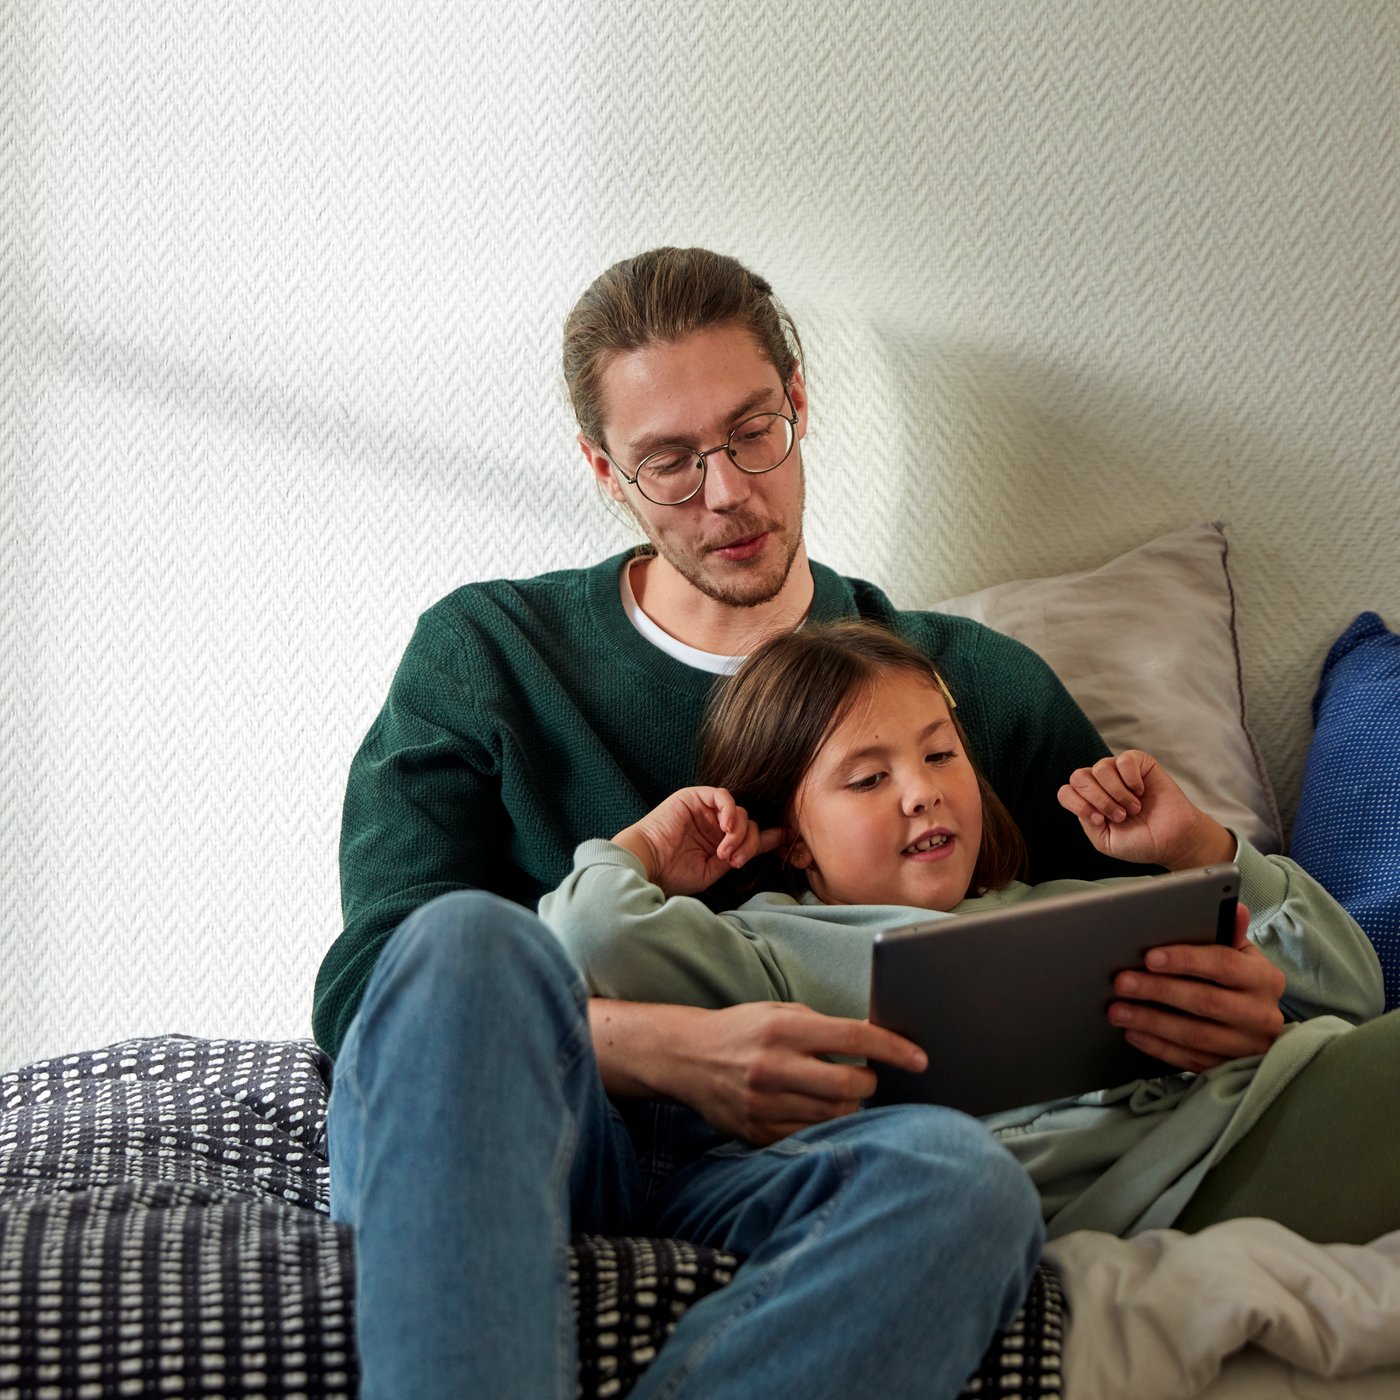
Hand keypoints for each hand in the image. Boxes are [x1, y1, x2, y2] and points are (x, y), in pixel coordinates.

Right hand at [613, 786, 785, 896]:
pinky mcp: (693, 797)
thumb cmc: (673, 874)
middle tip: (735, 861)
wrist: (647, 865)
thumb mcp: (712, 871)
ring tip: (725, 852)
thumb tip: (763, 846)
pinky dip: (730, 810)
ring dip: (739, 833)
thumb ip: (736, 857)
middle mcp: (713, 825)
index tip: (788, 839)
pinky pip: (722, 796)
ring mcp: (704, 810)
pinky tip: (726, 828)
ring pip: (740, 812)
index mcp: (719, 843)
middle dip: (748, 844)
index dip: (770, 837)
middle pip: (749, 825)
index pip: (750, 835)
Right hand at [672, 1001, 928, 1145]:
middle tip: (868, 1079)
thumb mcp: (780, 1012)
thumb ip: (824, 1027)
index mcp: (783, 1027)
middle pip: (849, 1087)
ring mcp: (764, 1103)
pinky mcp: (756, 1131)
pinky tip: (818, 1111)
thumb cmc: (743, 1029)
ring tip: (842, 1095)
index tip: (920, 1059)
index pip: (853, 1038)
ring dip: (849, 1108)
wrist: (685, 1056)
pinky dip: (823, 1126)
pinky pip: (808, 1136)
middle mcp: (773, 1065)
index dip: (893, 1049)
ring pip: (833, 1116)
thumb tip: (876, 1042)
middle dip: (870, 1085)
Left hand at [1058, 751, 1235, 869]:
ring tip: (1133, 807)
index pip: (1066, 792)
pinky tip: (1141, 791)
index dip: (1080, 805)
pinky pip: (1124, 760)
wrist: (1173, 840)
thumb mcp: (1105, 841)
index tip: (1101, 821)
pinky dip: (1131, 779)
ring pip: (1100, 768)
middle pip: (1078, 777)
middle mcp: (1100, 783)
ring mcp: (1118, 772)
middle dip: (1100, 800)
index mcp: (1089, 801)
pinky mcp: (1139, 763)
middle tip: (1121, 816)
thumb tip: (1084, 801)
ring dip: (1117, 792)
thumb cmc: (1141, 841)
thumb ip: (1087, 822)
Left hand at [1107, 904, 1285, 1071]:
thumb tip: (1235, 907)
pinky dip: (1158, 1047)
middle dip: (1158, 991)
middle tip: (1121, 982)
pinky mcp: (1230, 1068)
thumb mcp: (1240, 954)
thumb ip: (1230, 933)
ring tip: (1117, 1010)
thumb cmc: (1240, 980)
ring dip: (1151, 1022)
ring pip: (1195, 1036)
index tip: (1149, 957)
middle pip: (1205, 1002)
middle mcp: (1262, 1014)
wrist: (1260, 1024)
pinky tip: (1133, 1033)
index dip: (1185, 960)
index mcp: (1265, 978)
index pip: (1224, 965)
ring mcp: (1247, 1046)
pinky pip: (1190, 1060)